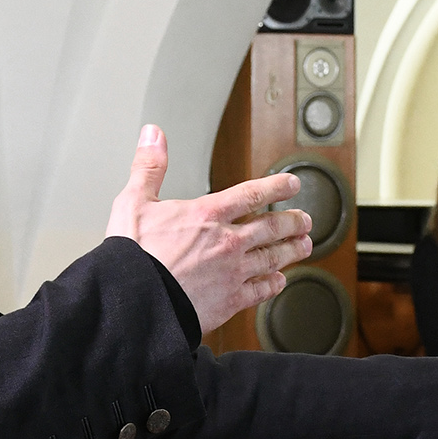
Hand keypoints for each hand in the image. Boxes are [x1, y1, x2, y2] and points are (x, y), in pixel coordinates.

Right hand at [108, 125, 309, 332]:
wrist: (135, 302)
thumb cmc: (132, 255)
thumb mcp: (133, 201)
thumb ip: (149, 167)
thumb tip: (153, 135)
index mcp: (207, 215)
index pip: (252, 194)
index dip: (277, 187)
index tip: (292, 184)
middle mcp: (227, 242)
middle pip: (272, 228)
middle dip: (293, 222)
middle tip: (305, 220)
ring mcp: (233, 272)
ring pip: (274, 258)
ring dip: (292, 250)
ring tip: (304, 246)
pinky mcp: (230, 301)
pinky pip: (261, 290)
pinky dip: (274, 284)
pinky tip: (280, 281)